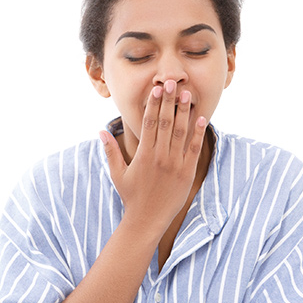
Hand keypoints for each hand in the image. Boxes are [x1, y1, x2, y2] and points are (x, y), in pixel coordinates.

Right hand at [99, 80, 207, 237]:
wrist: (147, 220)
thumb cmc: (131, 197)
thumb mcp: (118, 174)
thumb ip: (111, 151)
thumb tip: (101, 131)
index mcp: (143, 154)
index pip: (149, 123)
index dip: (153, 104)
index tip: (156, 88)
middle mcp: (159, 157)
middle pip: (165, 122)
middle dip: (169, 101)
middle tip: (172, 82)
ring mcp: (174, 165)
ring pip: (181, 133)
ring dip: (184, 112)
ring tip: (187, 94)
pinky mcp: (186, 173)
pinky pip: (194, 149)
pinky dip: (199, 133)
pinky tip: (201, 118)